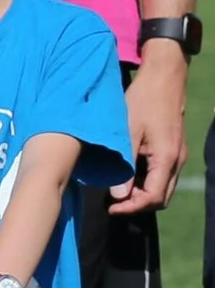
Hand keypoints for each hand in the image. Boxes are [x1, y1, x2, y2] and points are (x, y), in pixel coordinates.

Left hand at [114, 42, 186, 213]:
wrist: (164, 80)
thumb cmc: (143, 101)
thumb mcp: (128, 131)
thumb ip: (125, 164)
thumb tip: (118, 195)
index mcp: (167, 158)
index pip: (153, 197)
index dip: (132, 208)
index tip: (110, 208)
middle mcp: (177, 161)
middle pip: (161, 198)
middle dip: (137, 205)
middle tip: (112, 203)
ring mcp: (178, 156)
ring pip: (163, 189)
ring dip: (142, 195)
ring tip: (116, 192)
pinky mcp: (174, 150)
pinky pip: (163, 177)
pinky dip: (147, 184)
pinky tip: (127, 178)